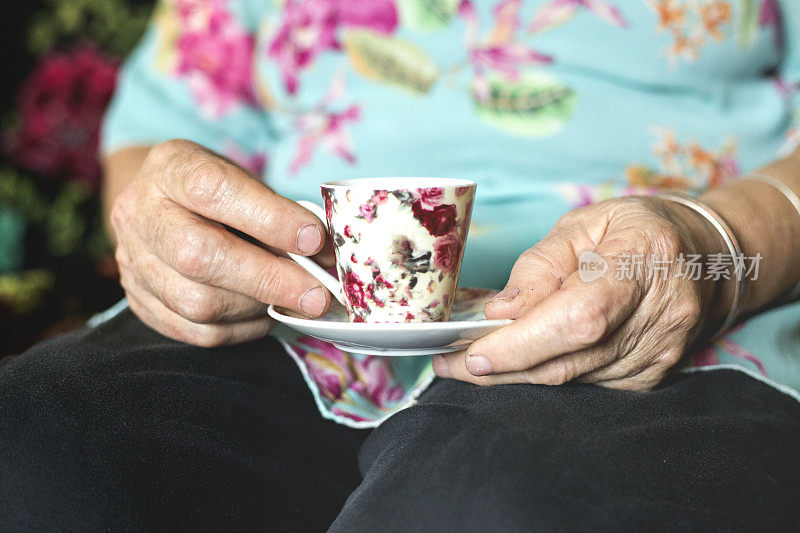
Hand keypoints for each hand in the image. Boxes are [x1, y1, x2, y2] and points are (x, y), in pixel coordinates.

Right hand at [111, 139, 332, 346]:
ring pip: (197, 303)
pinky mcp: (139, 302)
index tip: (314, 240)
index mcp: (170, 168)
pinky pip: (196, 332)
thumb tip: (326, 256)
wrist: (160, 206)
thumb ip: (279, 212)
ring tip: (292, 300)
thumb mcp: (244, 180)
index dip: (268, 218)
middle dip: (268, 279)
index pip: (213, 190)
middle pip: (198, 255)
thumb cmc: (217, 192)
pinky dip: (241, 329)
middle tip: (316, 294)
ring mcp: (132, 262)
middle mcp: (140, 214)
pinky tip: (264, 313)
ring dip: (258, 306)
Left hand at [433, 196, 728, 390]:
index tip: (471, 354)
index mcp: (643, 260)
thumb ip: (539, 266)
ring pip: (573, 381)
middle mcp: (661, 314)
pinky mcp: (653, 374)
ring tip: (475, 360)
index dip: (522, 344)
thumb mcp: (582, 224)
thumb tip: (500, 312)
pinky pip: (587, 386)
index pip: (577, 317)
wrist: (701, 255)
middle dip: (501, 367)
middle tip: (451, 365)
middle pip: (570, 360)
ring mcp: (661, 350)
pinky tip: (523, 362)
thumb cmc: (632, 230)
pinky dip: (548, 376)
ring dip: (517, 376)